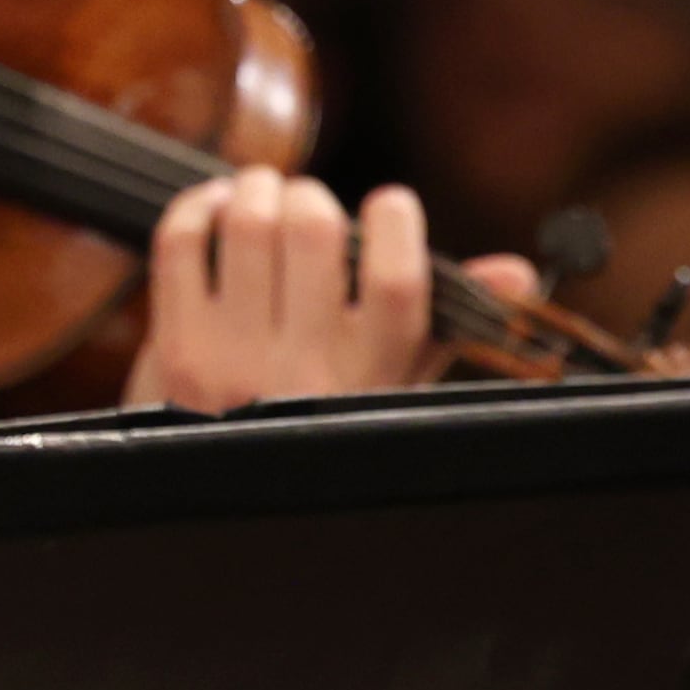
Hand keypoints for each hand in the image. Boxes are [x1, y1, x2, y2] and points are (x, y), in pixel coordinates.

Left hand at [119, 173, 538, 414]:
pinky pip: (181, 243)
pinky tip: (216, 210)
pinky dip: (197, 207)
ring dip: (257, 191)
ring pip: (246, 223)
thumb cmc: (317, 433)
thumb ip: (446, 325)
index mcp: (370, 377)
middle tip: (308, 203)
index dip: (395, 218)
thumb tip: (517, 272)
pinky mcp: (172, 348)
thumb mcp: (392, 391)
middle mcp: (302, 370)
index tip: (388, 205)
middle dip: (312, 195)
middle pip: (313, 229)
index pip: (397, 277)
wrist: (215, 498)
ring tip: (264, 198)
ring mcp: (230, 359)